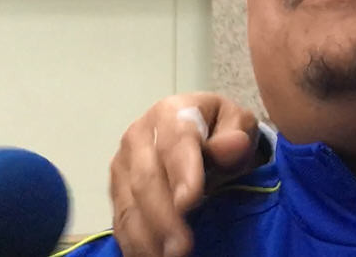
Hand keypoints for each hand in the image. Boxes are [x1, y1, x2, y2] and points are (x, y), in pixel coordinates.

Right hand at [109, 93, 259, 255]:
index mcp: (171, 112)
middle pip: (147, 179)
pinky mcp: (116, 188)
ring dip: (147, 236)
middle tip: (182, 247)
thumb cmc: (223, 129)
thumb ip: (236, 135)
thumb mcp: (238, 124)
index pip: (176, 143)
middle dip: (164, 217)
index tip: (191, 203)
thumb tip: (233, 145)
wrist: (201, 130)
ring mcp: (123, 163)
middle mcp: (139, 135)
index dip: (183, 174)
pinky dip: (133, 242)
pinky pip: (121, 219)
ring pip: (129, 203)